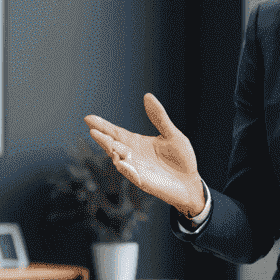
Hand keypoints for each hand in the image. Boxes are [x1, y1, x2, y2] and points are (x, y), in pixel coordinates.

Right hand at [85, 95, 203, 215]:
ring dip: (112, 152)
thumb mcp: (171, 135)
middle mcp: (133, 155)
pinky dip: (127, 169)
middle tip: (93, 130)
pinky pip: (132, 175)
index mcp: (137, 143)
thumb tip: (148, 96)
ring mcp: (137, 169)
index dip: (102, 126)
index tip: (88, 118)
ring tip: (107, 142)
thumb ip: (159, 118)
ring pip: (119, 160)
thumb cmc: (181, 160)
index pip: (115, 132)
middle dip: (103, 138)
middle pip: (113, 145)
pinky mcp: (144, 182)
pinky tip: (121, 162)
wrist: (191, 183)